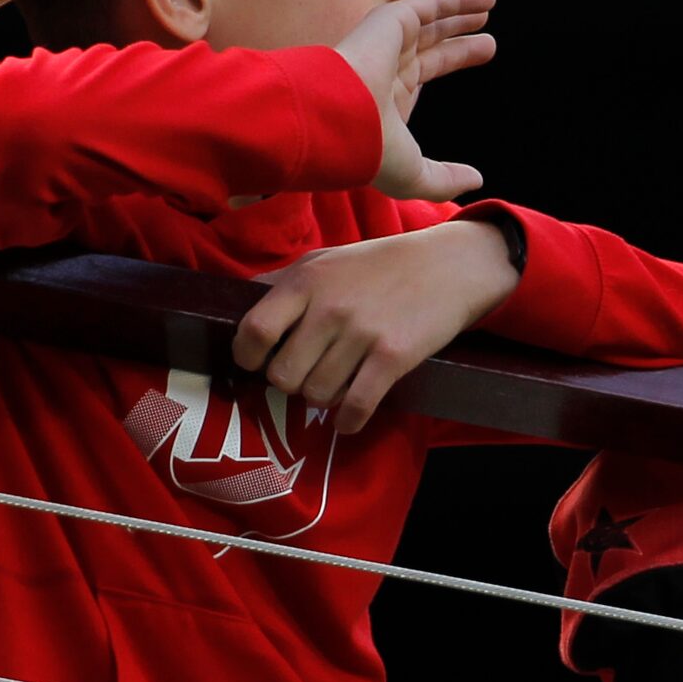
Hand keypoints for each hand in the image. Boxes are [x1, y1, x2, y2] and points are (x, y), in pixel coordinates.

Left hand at [231, 220, 520, 432]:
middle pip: (283, 376)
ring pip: (317, 395)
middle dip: (291, 383)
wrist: (448, 265)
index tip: (258, 361)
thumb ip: (282, 282)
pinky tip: (348, 418)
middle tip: (307, 373)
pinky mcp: (393, 357)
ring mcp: (362, 334)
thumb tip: (235, 299)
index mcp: (306, 281)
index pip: (253, 332)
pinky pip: (355, 407)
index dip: (248, 356)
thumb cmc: (378, 265)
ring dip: (323, 398)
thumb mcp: (325, 259)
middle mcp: (329, 308)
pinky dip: (348, 421)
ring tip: (336, 384)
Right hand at [334, 0, 498, 201]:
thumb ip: (446, 179)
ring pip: (430, 22)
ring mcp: (386, 43)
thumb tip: (477, 179)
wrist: (337, 122)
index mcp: (386, 98)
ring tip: (489, 5)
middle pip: (431, 48)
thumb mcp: (415, 175)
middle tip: (487, 41)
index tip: (477, 60)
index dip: (452, 62)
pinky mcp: (389, 22)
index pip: (423, 73)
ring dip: (460, 13)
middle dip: (458, 43)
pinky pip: (428, 3)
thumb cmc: (368, 151)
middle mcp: (385, 67)